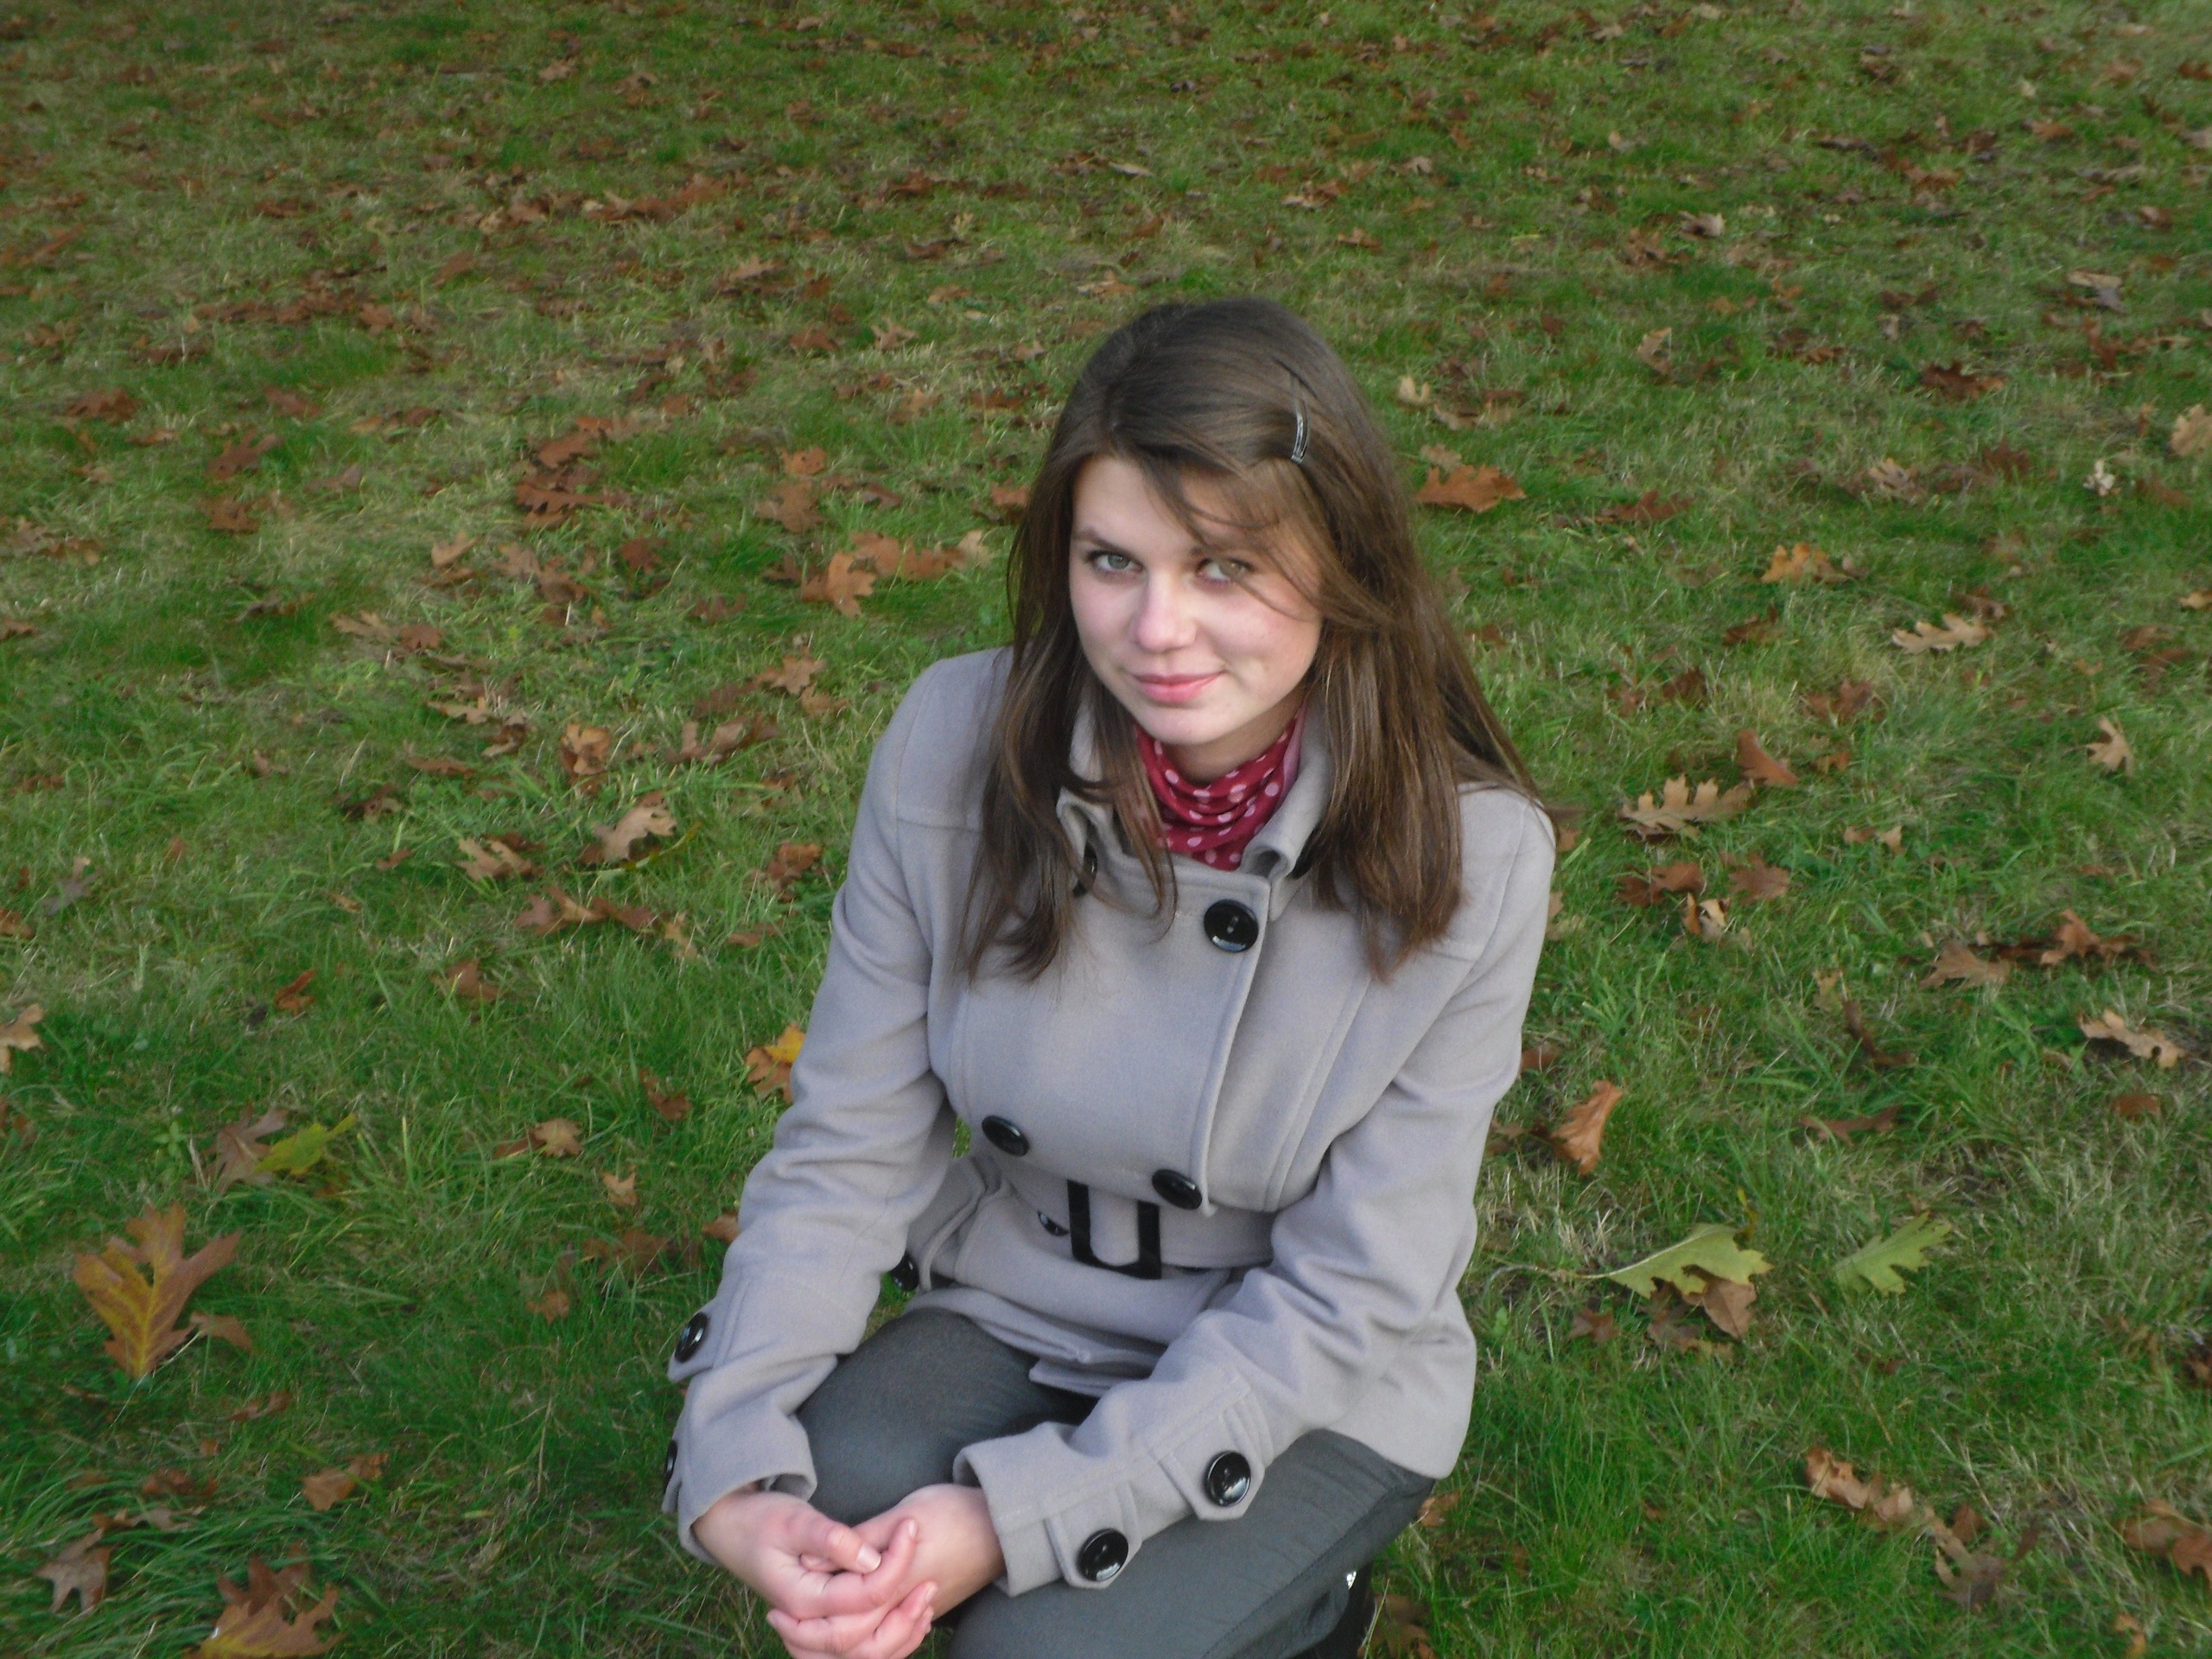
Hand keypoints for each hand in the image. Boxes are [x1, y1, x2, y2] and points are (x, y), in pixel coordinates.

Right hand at [693, 1487, 923, 1633]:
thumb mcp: (794, 1519)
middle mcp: (805, 1624)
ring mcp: (812, 1631)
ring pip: (863, 1655)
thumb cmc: (762, 1519)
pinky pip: (859, 1650)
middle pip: (863, 1641)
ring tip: (929, 1601)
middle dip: (903, 1613)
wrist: (733, 1529)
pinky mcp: (821, 1626)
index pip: (861, 1596)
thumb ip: (832, 1540)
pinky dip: (890, 1641)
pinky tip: (914, 1618)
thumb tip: (872, 1558)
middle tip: (932, 1581)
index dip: (894, 1565)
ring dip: (901, 1634)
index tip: (913, 1530)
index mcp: (800, 1599)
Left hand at [769, 1485, 1002, 1657]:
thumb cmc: (954, 1512)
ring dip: (832, 1645)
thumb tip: (813, 1562)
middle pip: (850, 1647)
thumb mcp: (904, 1515)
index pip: (841, 1623)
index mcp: (894, 1589)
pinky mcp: (921, 1610)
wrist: (1002, 1524)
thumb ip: (858, 1540)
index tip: (778, 1606)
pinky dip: (861, 1642)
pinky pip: (885, 1642)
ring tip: (800, 1629)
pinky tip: (842, 1627)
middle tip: (780, 1620)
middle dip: (811, 1640)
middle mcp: (903, 1610)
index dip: (805, 1622)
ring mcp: (914, 1614)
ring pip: (868, 1650)